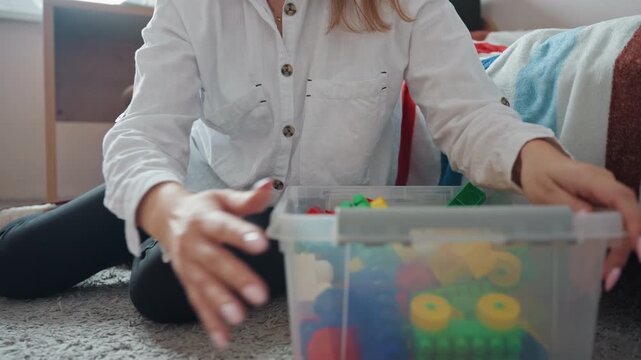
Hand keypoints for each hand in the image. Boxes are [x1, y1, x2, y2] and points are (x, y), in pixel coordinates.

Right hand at [137, 179, 273, 348]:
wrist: (165, 216)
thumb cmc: (202, 208)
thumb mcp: (222, 197)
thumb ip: (247, 198)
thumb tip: (270, 185)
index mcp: (205, 218)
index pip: (224, 227)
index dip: (242, 235)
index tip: (261, 243)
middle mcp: (194, 243)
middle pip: (215, 261)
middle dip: (236, 278)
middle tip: (259, 294)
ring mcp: (188, 265)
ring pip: (204, 285)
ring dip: (220, 303)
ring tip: (239, 317)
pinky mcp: (186, 281)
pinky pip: (197, 302)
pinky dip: (209, 322)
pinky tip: (223, 338)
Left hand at [515, 140, 640, 290]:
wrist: (538, 162)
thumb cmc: (540, 176)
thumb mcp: (545, 192)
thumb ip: (567, 204)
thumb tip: (589, 217)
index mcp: (592, 179)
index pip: (622, 199)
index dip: (634, 223)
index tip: (639, 248)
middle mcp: (607, 186)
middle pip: (628, 217)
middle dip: (624, 248)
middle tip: (609, 276)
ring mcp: (608, 195)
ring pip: (624, 224)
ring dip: (618, 250)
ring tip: (606, 276)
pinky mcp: (605, 203)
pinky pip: (615, 224)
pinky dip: (611, 244)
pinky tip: (602, 263)